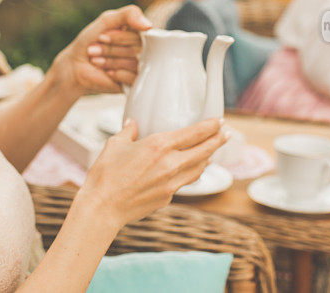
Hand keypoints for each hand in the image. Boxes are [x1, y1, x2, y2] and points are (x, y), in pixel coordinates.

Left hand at [51, 5, 151, 95]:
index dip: (120, 36)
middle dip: (111, 48)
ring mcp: (140, 66)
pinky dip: (117, 73)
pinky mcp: (135, 83)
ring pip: (134, 62)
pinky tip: (107, 73)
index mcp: (140, 32)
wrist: (75, 65)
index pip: (143, 32)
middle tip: (95, 48)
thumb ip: (129, 14)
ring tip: (96, 60)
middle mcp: (143, 49)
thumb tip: (149, 26)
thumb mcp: (107, 20)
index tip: (101, 36)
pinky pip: (134, 78)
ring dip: (110, 60)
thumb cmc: (91, 41)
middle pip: (137, 48)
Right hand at [78, 118, 229, 230]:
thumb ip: (128, 131)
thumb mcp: (114, 145)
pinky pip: (185, 182)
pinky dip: (191, 174)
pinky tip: (190, 171)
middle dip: (217, 141)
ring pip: (198, 168)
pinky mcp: (168, 197)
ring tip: (211, 152)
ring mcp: (172, 183)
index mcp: (159, 146)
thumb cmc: (105, 175)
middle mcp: (171, 164)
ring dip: (207, 158)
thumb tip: (132, 122)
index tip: (220, 121)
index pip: (194, 133)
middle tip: (226, 134)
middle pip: (204, 151)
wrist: (103, 207)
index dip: (210, 127)